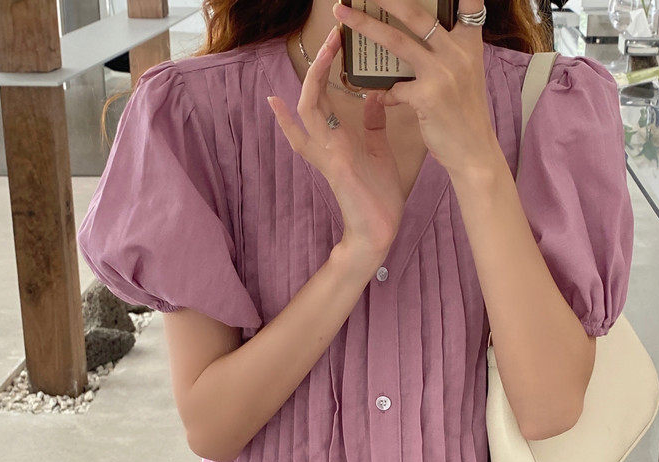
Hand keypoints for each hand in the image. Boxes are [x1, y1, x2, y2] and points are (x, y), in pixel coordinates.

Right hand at [267, 24, 404, 267]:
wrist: (379, 231)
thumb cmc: (379, 196)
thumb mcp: (380, 151)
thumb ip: (374, 125)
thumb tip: (374, 97)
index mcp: (339, 137)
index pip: (324, 97)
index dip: (324, 70)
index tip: (334, 43)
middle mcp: (326, 142)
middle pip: (312, 95)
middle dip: (320, 63)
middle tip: (332, 34)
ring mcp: (326, 153)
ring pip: (307, 109)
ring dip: (315, 77)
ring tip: (327, 49)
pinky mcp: (333, 165)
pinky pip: (306, 139)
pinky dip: (290, 122)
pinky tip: (278, 102)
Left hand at [331, 0, 498, 180]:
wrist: (475, 152)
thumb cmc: (467, 116)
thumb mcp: (467, 76)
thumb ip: (449, 55)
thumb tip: (419, 42)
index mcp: (469, 45)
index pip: (470, 5)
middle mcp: (458, 53)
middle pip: (417, 15)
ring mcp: (442, 74)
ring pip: (396, 42)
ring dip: (366, 25)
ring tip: (344, 14)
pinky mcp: (428, 96)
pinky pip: (395, 88)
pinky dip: (387, 94)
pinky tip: (385, 98)